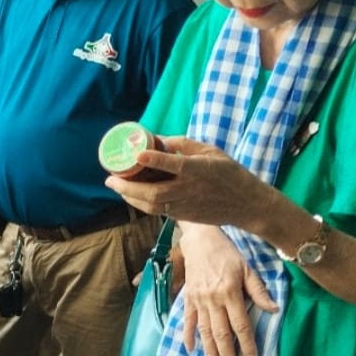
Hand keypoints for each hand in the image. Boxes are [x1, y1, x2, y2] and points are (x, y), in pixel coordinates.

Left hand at [106, 136, 270, 231]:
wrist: (246, 205)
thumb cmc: (229, 173)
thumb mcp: (211, 152)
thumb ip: (185, 145)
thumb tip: (158, 139)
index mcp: (199, 170)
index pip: (175, 164)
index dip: (155, 159)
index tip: (137, 154)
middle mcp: (189, 189)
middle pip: (154, 192)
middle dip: (128, 187)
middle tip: (109, 178)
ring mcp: (185, 205)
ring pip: (152, 205)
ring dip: (130, 197)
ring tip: (115, 186)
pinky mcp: (183, 216)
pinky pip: (157, 210)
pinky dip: (141, 203)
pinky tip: (131, 194)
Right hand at [178, 225, 276, 355]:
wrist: (200, 240)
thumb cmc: (228, 254)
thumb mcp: (248, 268)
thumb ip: (259, 290)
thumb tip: (274, 309)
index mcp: (229, 293)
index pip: (240, 325)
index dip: (247, 344)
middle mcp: (212, 300)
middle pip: (221, 334)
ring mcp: (198, 301)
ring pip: (204, 332)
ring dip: (209, 352)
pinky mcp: (188, 299)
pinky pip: (187, 321)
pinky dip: (188, 336)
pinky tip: (190, 350)